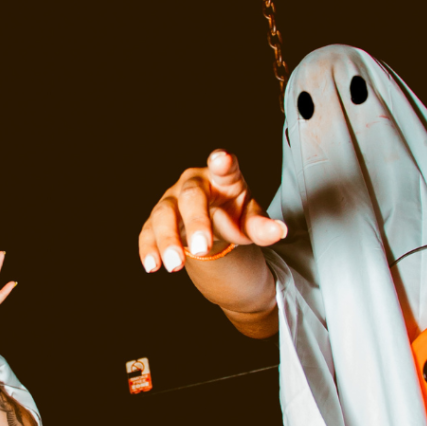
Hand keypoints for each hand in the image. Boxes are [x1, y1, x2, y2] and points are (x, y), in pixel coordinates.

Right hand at [138, 150, 286, 272]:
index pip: (224, 167)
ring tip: (175, 266)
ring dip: (168, 240)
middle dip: (196, 222)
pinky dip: (148, 248)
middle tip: (202, 248)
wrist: (212, 224)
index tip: (222, 159)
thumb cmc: (234, 214)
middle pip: (192, 196)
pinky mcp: (155, 219)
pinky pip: (147, 231)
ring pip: (163, 214)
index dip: (222, 163)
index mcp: (222, 177)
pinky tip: (152, 266)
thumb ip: (262, 226)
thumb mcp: (250, 220)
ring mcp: (171, 199)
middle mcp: (193, 182)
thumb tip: (278, 231)